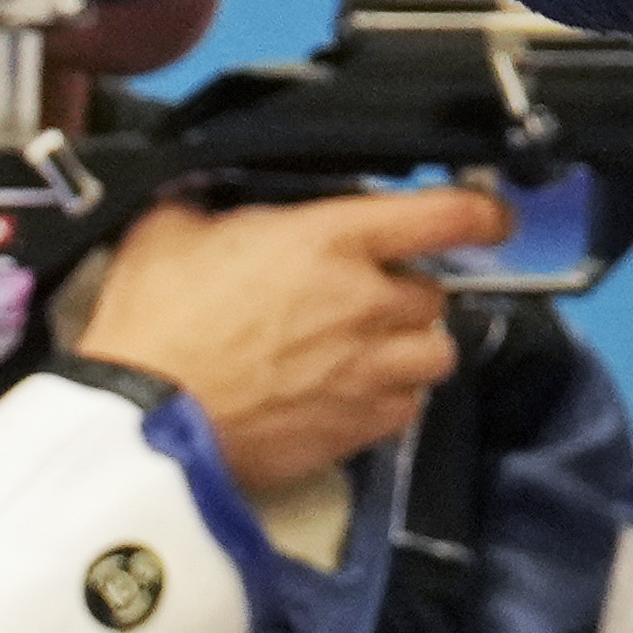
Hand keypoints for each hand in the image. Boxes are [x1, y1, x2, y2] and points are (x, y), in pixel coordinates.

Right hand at [84, 184, 499, 494]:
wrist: (141, 424)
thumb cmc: (152, 324)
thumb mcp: (172, 232)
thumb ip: (218, 209)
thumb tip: (220, 204)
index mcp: (332, 240)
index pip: (444, 215)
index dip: (481, 214)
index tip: (491, 218)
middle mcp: (368, 302)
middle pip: (434, 291)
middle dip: (406, 292)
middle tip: (363, 297)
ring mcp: (369, 369)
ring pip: (435, 353)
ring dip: (411, 347)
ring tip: (369, 348)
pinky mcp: (357, 428)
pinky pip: (406, 408)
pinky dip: (391, 399)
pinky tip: (352, 394)